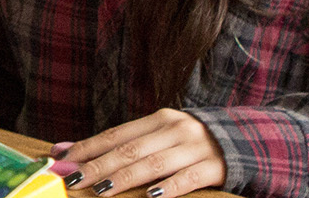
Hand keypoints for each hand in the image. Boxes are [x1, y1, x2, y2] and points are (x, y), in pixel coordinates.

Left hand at [53, 109, 224, 197]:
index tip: (61, 159)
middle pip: (129, 150)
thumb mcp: (161, 136)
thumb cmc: (191, 143)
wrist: (248, 142)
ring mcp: (196, 148)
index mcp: (159, 119)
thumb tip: (68, 150)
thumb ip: (124, 143)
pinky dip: (168, 188)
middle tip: (72, 178)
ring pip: (153, 164)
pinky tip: (151, 196)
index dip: (87, 147)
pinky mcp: (215, 167)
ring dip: (124, 178)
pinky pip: (188, 178)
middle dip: (97, 165)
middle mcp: (176, 130)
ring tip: (101, 190)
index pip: (115, 135)